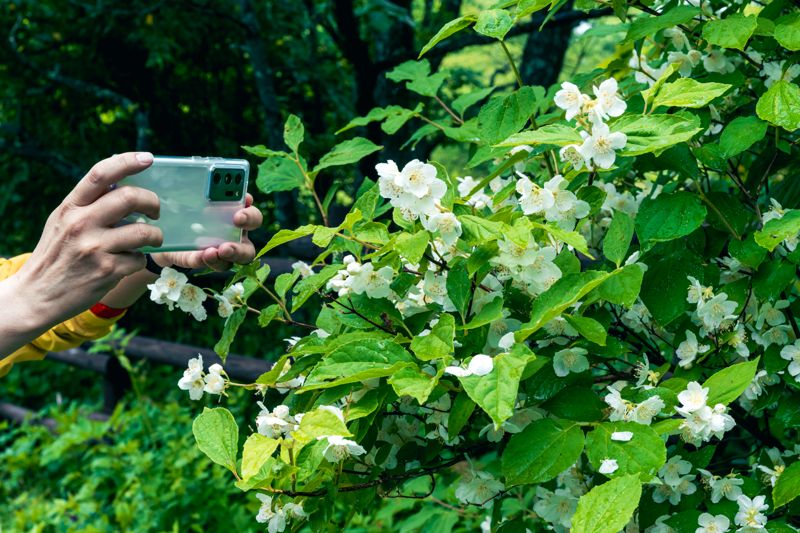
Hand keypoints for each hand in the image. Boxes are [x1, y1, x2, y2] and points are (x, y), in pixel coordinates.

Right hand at [14, 152, 161, 327]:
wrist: (36, 295)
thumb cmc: (56, 255)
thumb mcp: (63, 222)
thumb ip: (88, 203)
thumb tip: (122, 181)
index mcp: (70, 207)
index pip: (100, 174)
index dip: (127, 162)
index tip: (149, 158)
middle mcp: (81, 224)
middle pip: (130, 198)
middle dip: (152, 202)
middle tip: (156, 211)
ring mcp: (95, 248)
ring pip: (144, 231)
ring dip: (155, 236)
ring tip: (150, 240)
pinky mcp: (107, 271)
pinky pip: (139, 259)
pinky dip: (138, 260)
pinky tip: (126, 263)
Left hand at [151, 193, 262, 270]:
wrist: (161, 228)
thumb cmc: (183, 206)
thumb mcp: (189, 193)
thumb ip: (195, 184)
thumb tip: (190, 163)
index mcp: (235, 218)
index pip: (253, 217)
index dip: (250, 213)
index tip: (245, 202)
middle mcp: (234, 237)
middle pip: (250, 243)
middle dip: (243, 239)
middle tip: (235, 225)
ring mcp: (220, 253)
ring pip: (236, 259)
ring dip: (230, 254)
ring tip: (214, 250)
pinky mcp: (202, 261)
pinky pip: (207, 264)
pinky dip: (205, 260)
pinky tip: (200, 254)